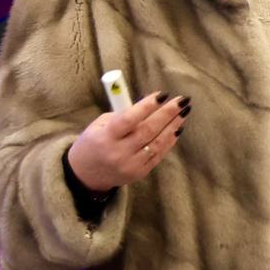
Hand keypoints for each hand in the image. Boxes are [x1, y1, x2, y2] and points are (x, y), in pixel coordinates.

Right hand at [67, 92, 188, 191]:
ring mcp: (131, 164)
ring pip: (157, 143)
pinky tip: (177, 128)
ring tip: (183, 112)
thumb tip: (148, 106)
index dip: (147, 106)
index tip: (162, 95)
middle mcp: (119, 152)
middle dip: (167, 114)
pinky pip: (158, 155)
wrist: (86, 174)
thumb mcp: (98, 125)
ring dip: (173, 126)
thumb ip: (121, 115)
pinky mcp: (140, 172)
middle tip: (182, 100)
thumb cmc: (93, 143)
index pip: (129, 119)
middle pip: (148, 130)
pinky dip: (169, 141)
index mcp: (106, 137)